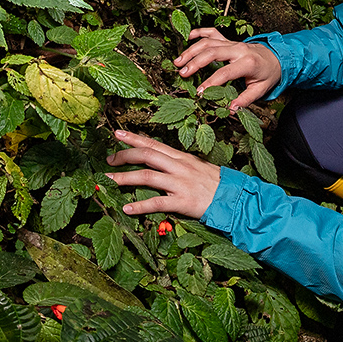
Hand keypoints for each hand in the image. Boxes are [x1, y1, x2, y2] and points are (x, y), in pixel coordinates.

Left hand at [105, 130, 220, 218]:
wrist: (234, 198)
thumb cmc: (216, 183)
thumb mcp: (197, 167)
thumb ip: (178, 164)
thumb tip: (159, 162)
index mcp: (182, 157)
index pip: (154, 143)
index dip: (134, 138)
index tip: (117, 133)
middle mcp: (179, 166)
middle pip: (147, 155)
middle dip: (124, 155)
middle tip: (108, 159)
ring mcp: (180, 183)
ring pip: (147, 177)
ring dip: (124, 178)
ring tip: (108, 180)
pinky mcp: (183, 201)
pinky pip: (157, 203)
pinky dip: (140, 205)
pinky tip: (127, 208)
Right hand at [175, 28, 281, 110]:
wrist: (277, 57)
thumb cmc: (267, 74)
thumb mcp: (261, 89)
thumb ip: (245, 100)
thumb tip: (230, 109)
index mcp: (247, 62)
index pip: (225, 72)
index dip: (210, 82)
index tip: (199, 92)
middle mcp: (238, 49)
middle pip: (212, 52)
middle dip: (195, 62)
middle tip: (182, 73)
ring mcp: (232, 43)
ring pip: (209, 42)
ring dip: (191, 50)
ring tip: (178, 62)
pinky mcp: (228, 40)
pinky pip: (212, 33)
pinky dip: (199, 32)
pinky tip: (188, 37)